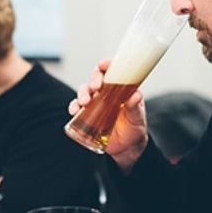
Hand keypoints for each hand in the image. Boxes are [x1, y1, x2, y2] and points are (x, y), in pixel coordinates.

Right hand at [69, 58, 148, 172]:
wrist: (126, 148)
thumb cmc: (134, 128)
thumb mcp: (137, 117)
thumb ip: (135, 106)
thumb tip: (135, 95)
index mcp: (119, 88)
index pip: (111, 71)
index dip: (106, 65)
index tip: (104, 65)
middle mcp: (106, 93)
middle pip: (95, 78)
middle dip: (93, 79)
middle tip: (96, 87)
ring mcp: (95, 103)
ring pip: (84, 91)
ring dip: (82, 94)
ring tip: (84, 102)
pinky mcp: (86, 116)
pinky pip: (76, 108)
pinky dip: (73, 107)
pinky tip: (75, 111)